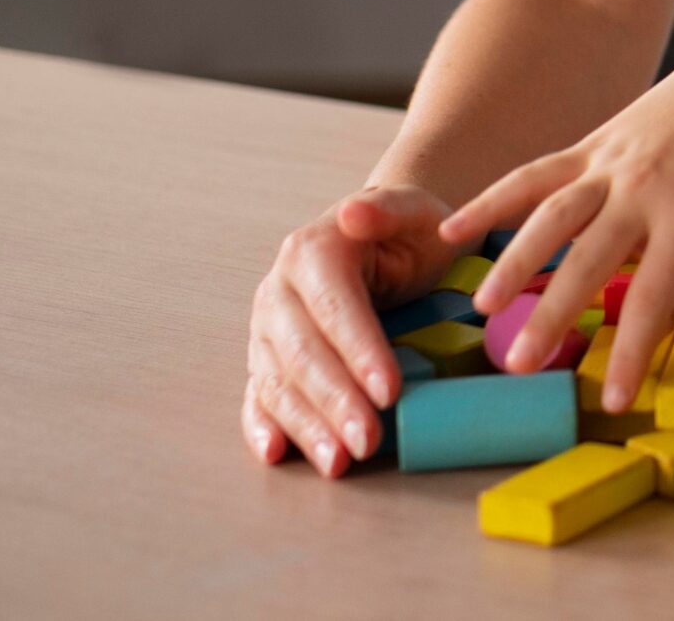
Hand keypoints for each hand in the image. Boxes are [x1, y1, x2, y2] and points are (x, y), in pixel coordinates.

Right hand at [242, 185, 454, 474]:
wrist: (388, 239)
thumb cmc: (410, 230)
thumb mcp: (414, 210)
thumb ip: (387, 209)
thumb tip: (352, 211)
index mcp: (312, 251)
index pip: (334, 307)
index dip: (359, 351)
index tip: (389, 390)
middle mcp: (279, 292)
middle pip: (303, 354)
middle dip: (336, 401)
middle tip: (370, 441)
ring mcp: (267, 329)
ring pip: (280, 382)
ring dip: (307, 426)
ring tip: (338, 462)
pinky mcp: (266, 358)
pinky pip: (259, 395)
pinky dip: (263, 426)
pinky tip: (277, 453)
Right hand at [436, 47, 673, 409]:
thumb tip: (658, 326)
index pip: (654, 296)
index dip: (629, 350)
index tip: (610, 400)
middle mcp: (642, 190)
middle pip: (588, 258)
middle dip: (552, 313)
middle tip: (518, 365)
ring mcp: (609, 163)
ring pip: (550, 213)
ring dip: (512, 259)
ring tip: (482, 307)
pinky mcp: (589, 145)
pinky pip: (532, 174)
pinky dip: (490, 200)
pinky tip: (449, 229)